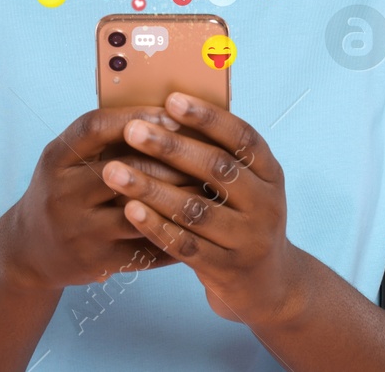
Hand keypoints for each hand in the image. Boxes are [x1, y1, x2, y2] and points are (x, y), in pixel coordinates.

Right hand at [1, 105, 195, 291]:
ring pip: (138, 212)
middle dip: (170, 160)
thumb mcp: (67, 159)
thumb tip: (164, 110)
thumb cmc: (63, 191)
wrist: (29, 250)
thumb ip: (104, 139)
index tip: (173, 114)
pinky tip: (198, 228)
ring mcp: (78, 230)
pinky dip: (174, 237)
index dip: (136, 117)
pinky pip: (143, 248)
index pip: (95, 127)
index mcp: (56, 158)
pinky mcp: (95, 261)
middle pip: (123, 169)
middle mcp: (62, 193)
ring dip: (177, 200)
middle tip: (207, 154)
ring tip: (209, 189)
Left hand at [100, 92, 304, 325]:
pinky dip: (155, 225)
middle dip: (171, 147)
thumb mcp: (246, 186)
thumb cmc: (242, 219)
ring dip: (151, 188)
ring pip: (195, 209)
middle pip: (217, 169)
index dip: (208, 117)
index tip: (171, 100)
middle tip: (132, 131)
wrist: (268, 284)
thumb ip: (218, 155)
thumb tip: (167, 110)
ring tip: (114, 171)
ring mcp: (249, 240)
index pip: (242, 137)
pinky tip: (128, 209)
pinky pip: (185, 245)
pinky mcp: (227, 269)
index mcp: (270, 174)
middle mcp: (266, 204)